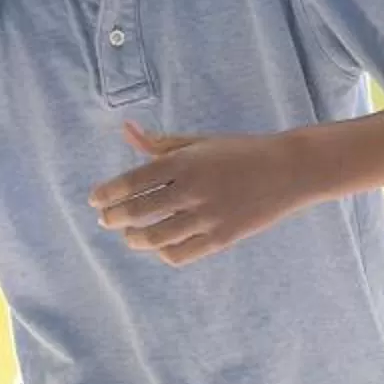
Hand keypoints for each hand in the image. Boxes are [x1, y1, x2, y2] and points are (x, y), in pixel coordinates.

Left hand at [89, 121, 312, 265]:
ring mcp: (207, 216)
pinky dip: (163, 252)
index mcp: (183, 162)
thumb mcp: (199, 142)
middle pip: (136, 212)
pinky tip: (160, 244)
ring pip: (154, 237)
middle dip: (113, 218)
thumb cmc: (240, 151)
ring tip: (130, 235)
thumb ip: (161, 142)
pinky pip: (180, 254)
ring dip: (134, 238)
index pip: (130, 182)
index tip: (95, 200)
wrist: (289, 170)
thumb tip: (127, 130)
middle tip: (107, 219)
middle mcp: (191, 190)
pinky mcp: (222, 238)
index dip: (106, 194)